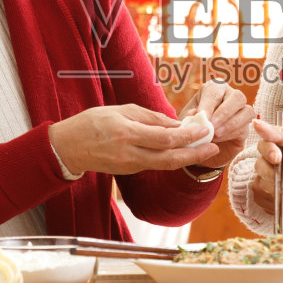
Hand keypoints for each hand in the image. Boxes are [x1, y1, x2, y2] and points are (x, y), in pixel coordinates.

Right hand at [49, 104, 218, 175]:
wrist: (68, 147)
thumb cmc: (93, 122)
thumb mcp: (121, 111)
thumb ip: (150, 118)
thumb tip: (177, 123)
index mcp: (127, 134)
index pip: (164, 138)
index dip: (187, 136)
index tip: (205, 130)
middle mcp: (130, 154)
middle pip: (169, 159)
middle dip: (195, 154)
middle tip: (214, 147)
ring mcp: (130, 166)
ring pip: (164, 165)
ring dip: (186, 157)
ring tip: (204, 149)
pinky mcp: (129, 171)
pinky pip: (154, 165)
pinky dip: (170, 158)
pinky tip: (182, 150)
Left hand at [179, 80, 252, 168]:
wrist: (199, 148)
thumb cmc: (192, 127)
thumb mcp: (186, 120)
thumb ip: (189, 116)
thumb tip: (196, 113)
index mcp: (215, 89)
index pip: (216, 90)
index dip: (209, 103)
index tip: (201, 116)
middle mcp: (231, 97)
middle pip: (238, 97)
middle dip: (224, 112)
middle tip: (212, 125)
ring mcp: (242, 113)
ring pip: (247, 112)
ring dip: (230, 124)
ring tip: (215, 134)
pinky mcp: (245, 129)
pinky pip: (244, 129)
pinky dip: (231, 134)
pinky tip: (218, 140)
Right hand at [250, 119, 282, 214]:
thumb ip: (282, 134)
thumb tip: (256, 122)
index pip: (263, 147)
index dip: (266, 151)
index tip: (276, 155)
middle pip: (260, 166)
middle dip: (268, 169)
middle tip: (282, 167)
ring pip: (264, 184)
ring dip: (276, 183)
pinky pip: (278, 198)